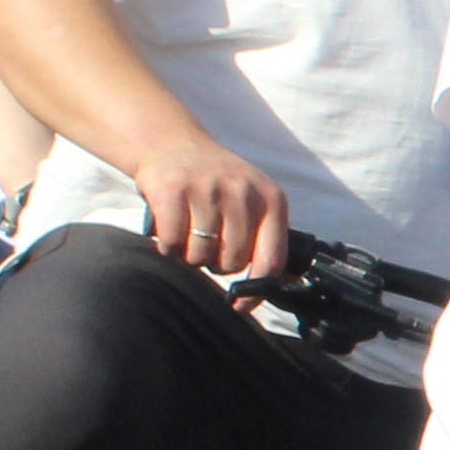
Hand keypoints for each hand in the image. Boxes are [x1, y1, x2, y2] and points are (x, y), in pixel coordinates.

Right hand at [133, 129, 289, 282]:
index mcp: (271, 199)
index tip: (240, 305)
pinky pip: (172, 243)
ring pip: (200, 256)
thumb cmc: (218, 183)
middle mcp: (242, 191)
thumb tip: (282, 285)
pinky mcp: (172, 189)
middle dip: (216, 264)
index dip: (256, 291)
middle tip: (207, 245)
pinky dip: (167, 247)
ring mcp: (206, 188)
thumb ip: (267, 238)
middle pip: (232, 262)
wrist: (173, 143)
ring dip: (189, 255)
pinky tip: (170, 230)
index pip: (271, 259)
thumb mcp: (254, 201)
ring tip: (188, 233)